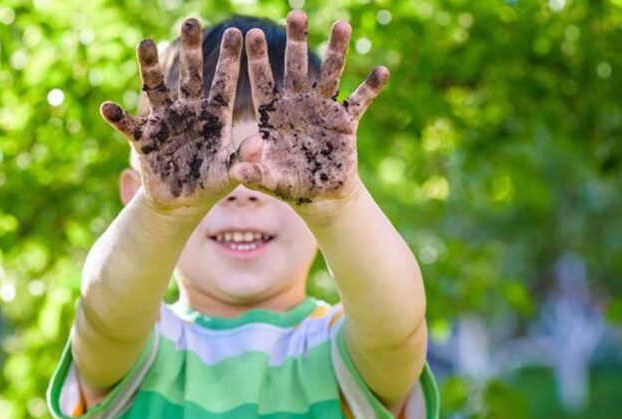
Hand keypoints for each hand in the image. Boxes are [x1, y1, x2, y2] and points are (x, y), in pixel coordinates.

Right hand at [99, 20, 242, 211]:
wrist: (182, 202)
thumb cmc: (211, 184)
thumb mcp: (230, 173)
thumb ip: (244, 158)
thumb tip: (257, 143)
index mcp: (214, 115)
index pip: (224, 82)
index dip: (230, 60)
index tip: (236, 33)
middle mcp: (189, 111)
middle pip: (190, 75)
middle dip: (191, 48)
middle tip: (191, 21)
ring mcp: (164, 121)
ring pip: (157, 88)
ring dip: (150, 67)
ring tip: (145, 43)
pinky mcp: (144, 138)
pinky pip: (128, 125)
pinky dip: (118, 117)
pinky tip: (107, 108)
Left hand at [233, 11, 388, 207]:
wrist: (318, 197)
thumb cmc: (287, 185)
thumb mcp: (266, 181)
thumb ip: (253, 172)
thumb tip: (240, 169)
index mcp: (273, 115)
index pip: (262, 83)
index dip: (257, 60)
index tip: (250, 34)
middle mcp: (297, 105)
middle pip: (296, 68)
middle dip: (296, 41)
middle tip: (296, 13)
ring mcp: (323, 110)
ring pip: (330, 74)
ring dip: (337, 50)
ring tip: (342, 24)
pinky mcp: (346, 122)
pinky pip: (360, 102)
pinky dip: (370, 88)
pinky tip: (381, 71)